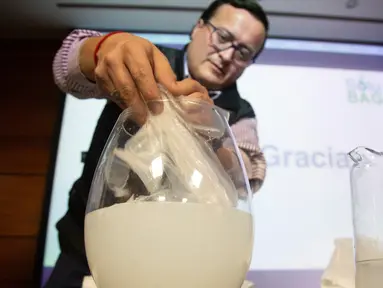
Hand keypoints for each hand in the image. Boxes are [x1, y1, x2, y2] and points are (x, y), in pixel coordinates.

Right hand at [89, 33, 211, 122]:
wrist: (109, 46)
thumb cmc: (139, 53)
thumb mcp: (155, 57)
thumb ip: (167, 75)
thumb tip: (184, 91)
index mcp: (133, 49)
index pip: (142, 75)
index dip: (151, 94)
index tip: (160, 108)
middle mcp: (115, 58)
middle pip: (128, 88)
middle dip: (141, 105)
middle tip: (152, 117)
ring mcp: (104, 70)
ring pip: (119, 95)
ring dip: (133, 109)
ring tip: (144, 118)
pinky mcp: (99, 81)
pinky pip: (113, 97)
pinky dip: (124, 106)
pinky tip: (133, 111)